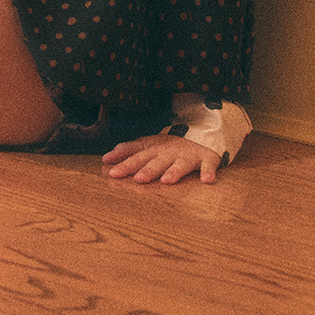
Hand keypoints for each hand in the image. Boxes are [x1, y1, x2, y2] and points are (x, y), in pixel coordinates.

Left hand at [102, 128, 218, 184]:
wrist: (199, 133)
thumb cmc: (168, 146)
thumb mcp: (147, 145)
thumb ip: (128, 150)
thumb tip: (105, 158)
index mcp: (154, 149)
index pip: (137, 156)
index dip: (125, 164)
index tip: (113, 173)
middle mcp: (169, 151)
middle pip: (157, 161)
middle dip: (148, 169)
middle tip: (138, 179)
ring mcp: (188, 155)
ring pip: (180, 164)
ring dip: (174, 171)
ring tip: (167, 181)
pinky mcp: (206, 158)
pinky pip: (209, 165)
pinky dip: (208, 171)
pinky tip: (207, 180)